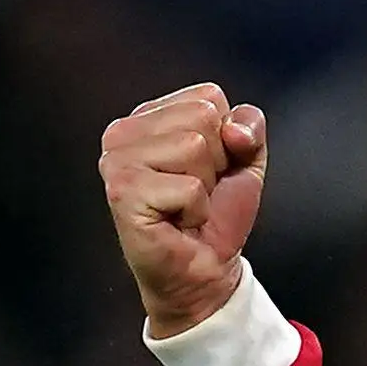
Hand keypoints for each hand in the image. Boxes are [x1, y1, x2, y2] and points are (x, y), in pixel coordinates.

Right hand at [99, 83, 268, 338]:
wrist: (205, 269)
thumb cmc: (216, 214)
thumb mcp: (245, 159)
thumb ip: (249, 126)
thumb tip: (232, 129)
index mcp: (149, 116)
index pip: (209, 97)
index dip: (226, 138)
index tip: (208, 169)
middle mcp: (123, 132)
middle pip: (203, 117)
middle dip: (216, 161)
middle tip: (196, 191)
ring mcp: (117, 160)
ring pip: (195, 147)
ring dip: (205, 186)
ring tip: (186, 205)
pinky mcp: (123, 191)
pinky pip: (189, 187)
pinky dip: (196, 210)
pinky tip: (178, 221)